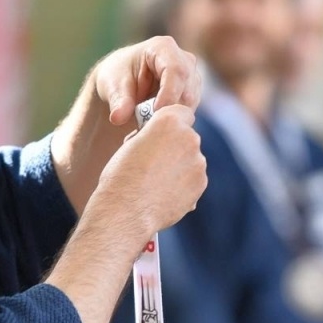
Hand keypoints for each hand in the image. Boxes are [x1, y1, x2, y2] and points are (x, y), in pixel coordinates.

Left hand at [89, 37, 202, 126]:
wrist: (123, 85)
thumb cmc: (117, 78)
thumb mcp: (112, 86)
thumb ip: (118, 101)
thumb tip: (118, 117)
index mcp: (163, 48)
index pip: (176, 70)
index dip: (169, 93)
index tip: (155, 113)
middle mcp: (184, 60)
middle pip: (187, 89)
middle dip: (169, 110)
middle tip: (147, 124)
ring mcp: (191, 78)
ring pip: (189, 104)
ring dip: (170, 118)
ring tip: (146, 123)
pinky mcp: (192, 95)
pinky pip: (187, 113)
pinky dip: (171, 121)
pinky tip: (153, 123)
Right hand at [89, 103, 205, 240]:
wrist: (127, 210)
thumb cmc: (121, 176)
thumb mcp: (130, 144)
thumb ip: (150, 137)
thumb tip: (157, 142)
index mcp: (169, 120)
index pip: (181, 112)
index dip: (171, 124)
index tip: (161, 135)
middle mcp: (189, 137)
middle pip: (187, 137)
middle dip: (176, 147)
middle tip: (156, 163)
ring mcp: (198, 161)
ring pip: (191, 159)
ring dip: (180, 167)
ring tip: (157, 183)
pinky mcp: (201, 183)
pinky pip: (194, 179)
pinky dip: (183, 185)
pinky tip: (165, 194)